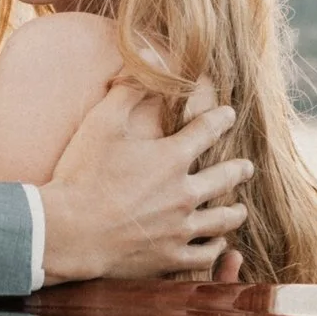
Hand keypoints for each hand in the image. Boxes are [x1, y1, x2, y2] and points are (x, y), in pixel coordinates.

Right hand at [39, 82, 252, 282]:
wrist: (69, 231)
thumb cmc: (83, 174)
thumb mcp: (102, 122)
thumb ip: (129, 89)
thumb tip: (150, 58)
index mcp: (172, 157)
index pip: (207, 131)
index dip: (221, 119)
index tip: (229, 114)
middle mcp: (185, 192)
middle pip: (225, 178)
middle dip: (238, 169)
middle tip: (247, 167)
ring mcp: (179, 228)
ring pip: (221, 220)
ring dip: (234, 212)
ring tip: (239, 209)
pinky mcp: (169, 257)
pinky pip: (204, 255)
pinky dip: (215, 248)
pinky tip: (218, 244)